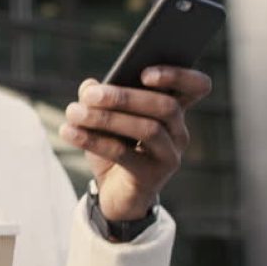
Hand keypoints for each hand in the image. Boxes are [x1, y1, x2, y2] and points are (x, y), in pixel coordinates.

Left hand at [58, 66, 211, 220]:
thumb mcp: (104, 116)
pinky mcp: (151, 177)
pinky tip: (69, 131)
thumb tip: (89, 86)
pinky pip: (124, 154)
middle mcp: (178, 131)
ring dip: (106, 118)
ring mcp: (169, 155)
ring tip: (74, 112)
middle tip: (91, 95)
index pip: (197, 86)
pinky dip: (93, 140)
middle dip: (125, 97)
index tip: (145, 72)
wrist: (114, 193)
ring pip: (147, 129)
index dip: (178, 75)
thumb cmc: (114, 145)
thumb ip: (99, 96)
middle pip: (165, 106)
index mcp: (173, 108)